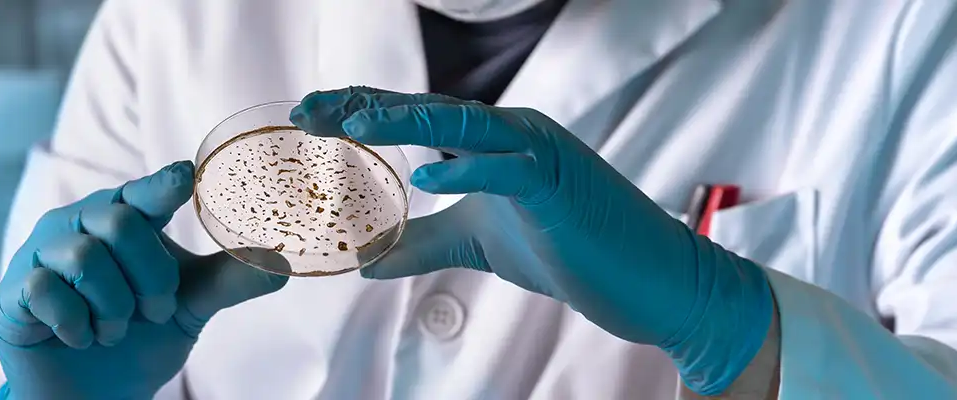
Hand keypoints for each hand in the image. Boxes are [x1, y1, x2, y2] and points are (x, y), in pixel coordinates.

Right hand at [0, 161, 288, 398]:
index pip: (144, 193)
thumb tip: (285, 264)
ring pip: (84, 260)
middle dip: (148, 278)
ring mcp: (40, 253)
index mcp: (122, 217)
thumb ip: (230, 280)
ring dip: (113, 308)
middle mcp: (78, 224)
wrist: (91, 393)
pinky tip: (79, 337)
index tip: (185, 177)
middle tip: (152, 311)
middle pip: (119, 224)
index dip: (163, 184)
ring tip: (113, 329)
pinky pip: (47, 292)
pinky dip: (75, 325)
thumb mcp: (190, 306)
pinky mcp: (13, 290)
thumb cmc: (138, 334)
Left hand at [290, 87, 774, 395]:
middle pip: (426, 110)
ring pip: (462, 126)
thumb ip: (424, 242)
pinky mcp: (559, 185)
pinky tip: (424, 174)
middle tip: (307, 112)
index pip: (414, 116)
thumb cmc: (572, 252)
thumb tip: (368, 255)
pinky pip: (507, 169)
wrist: (650, 281)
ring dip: (405, 122)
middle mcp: (511, 133)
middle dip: (363, 108)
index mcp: (491, 142)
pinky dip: (467, 169)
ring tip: (351, 125)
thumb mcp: (478, 243)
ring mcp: (537, 154)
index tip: (307, 116)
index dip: (360, 111)